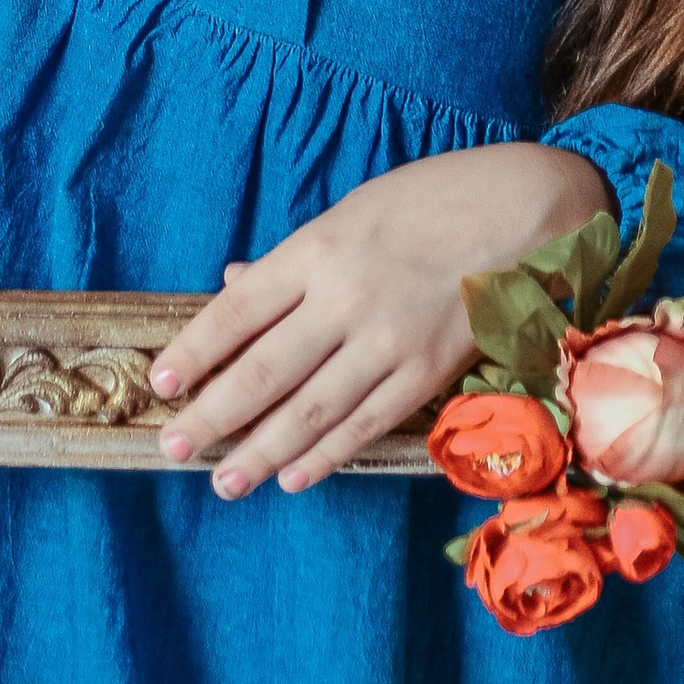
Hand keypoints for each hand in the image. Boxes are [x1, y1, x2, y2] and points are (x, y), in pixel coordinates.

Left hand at [148, 141, 613, 496]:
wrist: (522, 209)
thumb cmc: (428, 201)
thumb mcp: (348, 213)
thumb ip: (291, 262)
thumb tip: (231, 286)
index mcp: (317, 250)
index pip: (236, 311)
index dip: (194, 352)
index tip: (161, 383)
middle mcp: (345, 299)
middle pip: (263, 371)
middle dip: (212, 415)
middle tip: (172, 447)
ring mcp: (389, 341)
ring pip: (310, 411)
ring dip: (260, 452)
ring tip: (224, 481)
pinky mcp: (428, 373)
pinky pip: (366, 424)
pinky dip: (326, 455)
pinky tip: (293, 477)